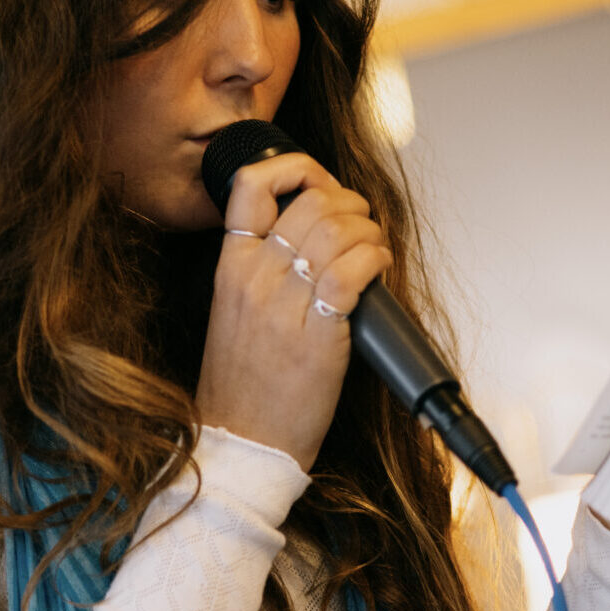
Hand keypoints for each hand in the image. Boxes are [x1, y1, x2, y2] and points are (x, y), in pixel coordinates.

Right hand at [196, 153, 389, 472]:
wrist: (243, 441)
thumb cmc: (244, 385)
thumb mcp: (234, 312)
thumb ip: (259, 268)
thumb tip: (310, 234)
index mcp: (230, 266)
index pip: (250, 185)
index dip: (295, 169)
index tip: (319, 183)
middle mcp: (254, 277)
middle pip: (310, 202)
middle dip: (349, 203)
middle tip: (361, 223)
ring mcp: (283, 305)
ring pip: (337, 231)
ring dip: (369, 231)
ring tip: (373, 250)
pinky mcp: (318, 334)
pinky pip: (354, 271)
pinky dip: (376, 259)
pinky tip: (379, 270)